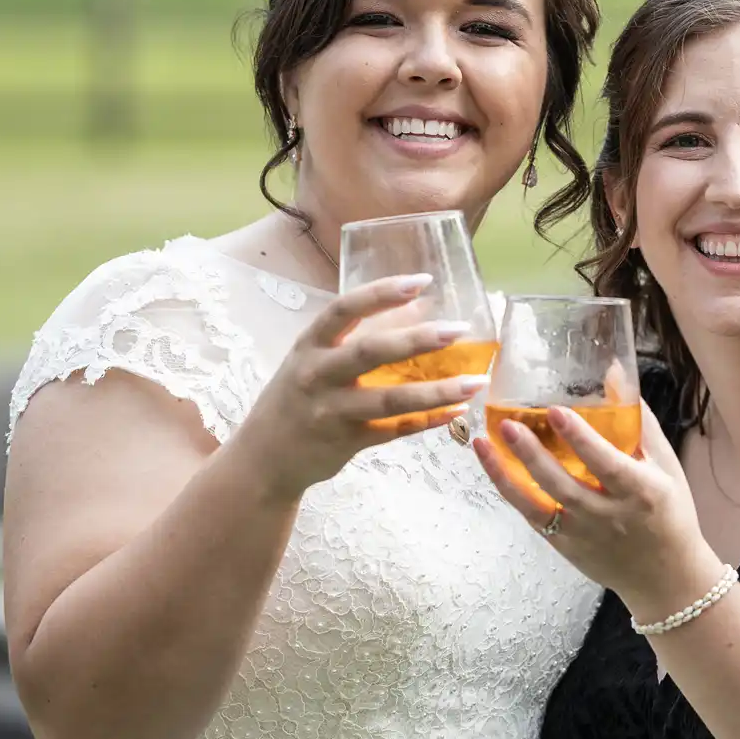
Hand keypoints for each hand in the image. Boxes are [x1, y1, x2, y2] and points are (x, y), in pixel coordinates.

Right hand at [233, 274, 487, 500]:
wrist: (264, 458)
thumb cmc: (297, 397)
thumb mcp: (313, 359)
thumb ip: (354, 337)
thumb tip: (417, 309)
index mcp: (310, 345)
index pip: (346, 308)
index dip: (383, 293)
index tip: (422, 281)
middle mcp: (317, 374)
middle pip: (370, 352)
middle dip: (417, 339)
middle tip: (458, 329)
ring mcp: (330, 411)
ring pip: (389, 399)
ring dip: (436, 391)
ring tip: (475, 383)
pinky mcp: (345, 443)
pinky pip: (393, 431)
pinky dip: (426, 421)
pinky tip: (454, 412)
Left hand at [472, 402, 720, 614]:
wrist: (665, 577)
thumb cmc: (669, 513)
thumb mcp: (666, 467)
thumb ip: (640, 422)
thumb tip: (614, 373)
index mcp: (640, 491)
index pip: (605, 462)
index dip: (580, 437)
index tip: (555, 410)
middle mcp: (608, 515)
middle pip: (563, 484)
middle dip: (532, 455)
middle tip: (507, 425)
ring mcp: (581, 534)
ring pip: (536, 505)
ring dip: (506, 474)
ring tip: (483, 444)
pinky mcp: (564, 546)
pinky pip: (531, 517)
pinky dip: (510, 491)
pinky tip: (493, 465)